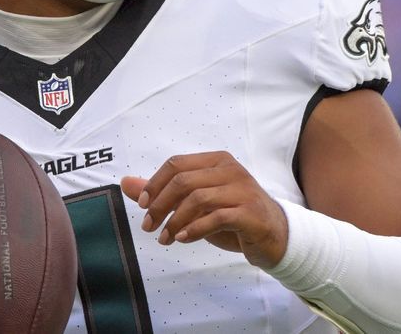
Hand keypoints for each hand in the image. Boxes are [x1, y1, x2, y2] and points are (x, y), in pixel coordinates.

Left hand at [120, 151, 288, 268]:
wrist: (275, 236)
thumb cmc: (232, 216)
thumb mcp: (196, 203)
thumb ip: (162, 192)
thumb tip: (125, 183)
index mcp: (217, 161)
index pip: (176, 164)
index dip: (154, 184)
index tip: (141, 205)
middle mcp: (231, 171)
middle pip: (183, 180)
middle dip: (159, 205)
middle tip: (148, 226)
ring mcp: (243, 190)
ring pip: (197, 199)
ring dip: (174, 221)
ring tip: (164, 238)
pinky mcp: (250, 213)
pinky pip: (216, 217)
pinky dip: (194, 229)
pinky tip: (182, 239)